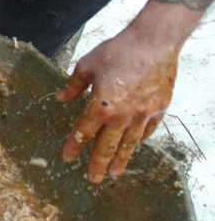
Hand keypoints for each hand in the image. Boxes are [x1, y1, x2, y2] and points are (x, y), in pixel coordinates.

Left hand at [56, 29, 176, 182]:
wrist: (154, 41)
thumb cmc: (119, 50)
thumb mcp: (87, 65)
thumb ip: (73, 85)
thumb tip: (60, 98)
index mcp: (101, 105)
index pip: (84, 131)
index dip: (74, 146)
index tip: (68, 158)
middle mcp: (123, 114)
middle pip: (107, 145)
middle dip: (98, 164)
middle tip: (93, 179)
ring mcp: (143, 112)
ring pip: (130, 143)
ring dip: (121, 159)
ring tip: (114, 173)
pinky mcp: (159, 107)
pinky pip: (149, 129)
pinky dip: (140, 140)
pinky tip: (136, 147)